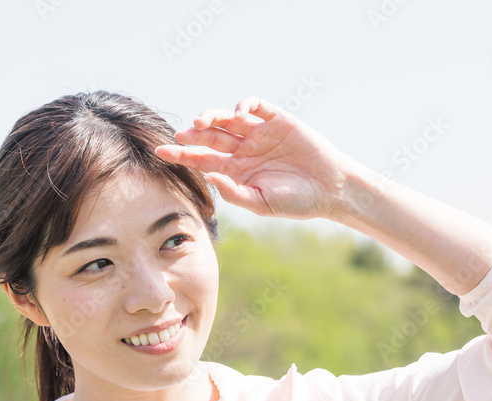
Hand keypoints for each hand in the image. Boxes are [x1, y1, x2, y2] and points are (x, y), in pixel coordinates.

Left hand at [154, 97, 354, 219]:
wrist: (331, 190)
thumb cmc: (297, 202)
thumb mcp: (262, 204)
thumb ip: (235, 192)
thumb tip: (209, 177)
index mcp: (236, 170)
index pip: (202, 159)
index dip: (181, 155)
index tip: (160, 152)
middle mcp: (244, 149)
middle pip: (210, 136)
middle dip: (194, 134)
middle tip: (182, 134)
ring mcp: (260, 133)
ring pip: (228, 119)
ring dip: (212, 117)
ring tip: (202, 122)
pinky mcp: (278, 120)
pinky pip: (256, 106)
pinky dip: (245, 105)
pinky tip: (240, 114)